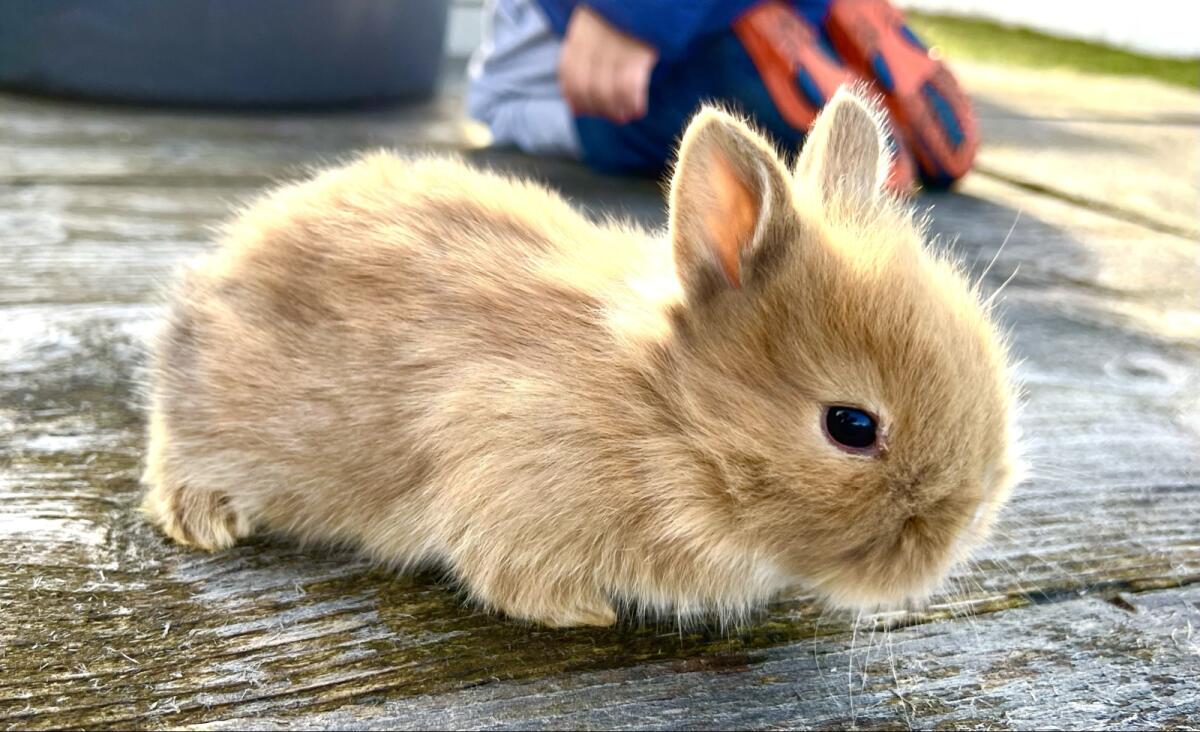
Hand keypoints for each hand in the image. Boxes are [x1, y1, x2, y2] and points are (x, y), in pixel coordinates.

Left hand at [558, 6, 657, 122]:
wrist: (646, 2)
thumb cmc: (622, 21)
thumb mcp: (594, 29)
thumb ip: (582, 60)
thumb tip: (574, 109)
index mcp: (580, 34)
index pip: (568, 73)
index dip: (573, 96)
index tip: (580, 111)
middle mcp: (595, 41)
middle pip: (587, 86)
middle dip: (597, 108)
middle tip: (608, 116)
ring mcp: (616, 47)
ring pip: (607, 89)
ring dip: (614, 110)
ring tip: (623, 116)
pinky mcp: (639, 52)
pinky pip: (630, 85)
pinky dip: (632, 102)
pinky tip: (637, 110)